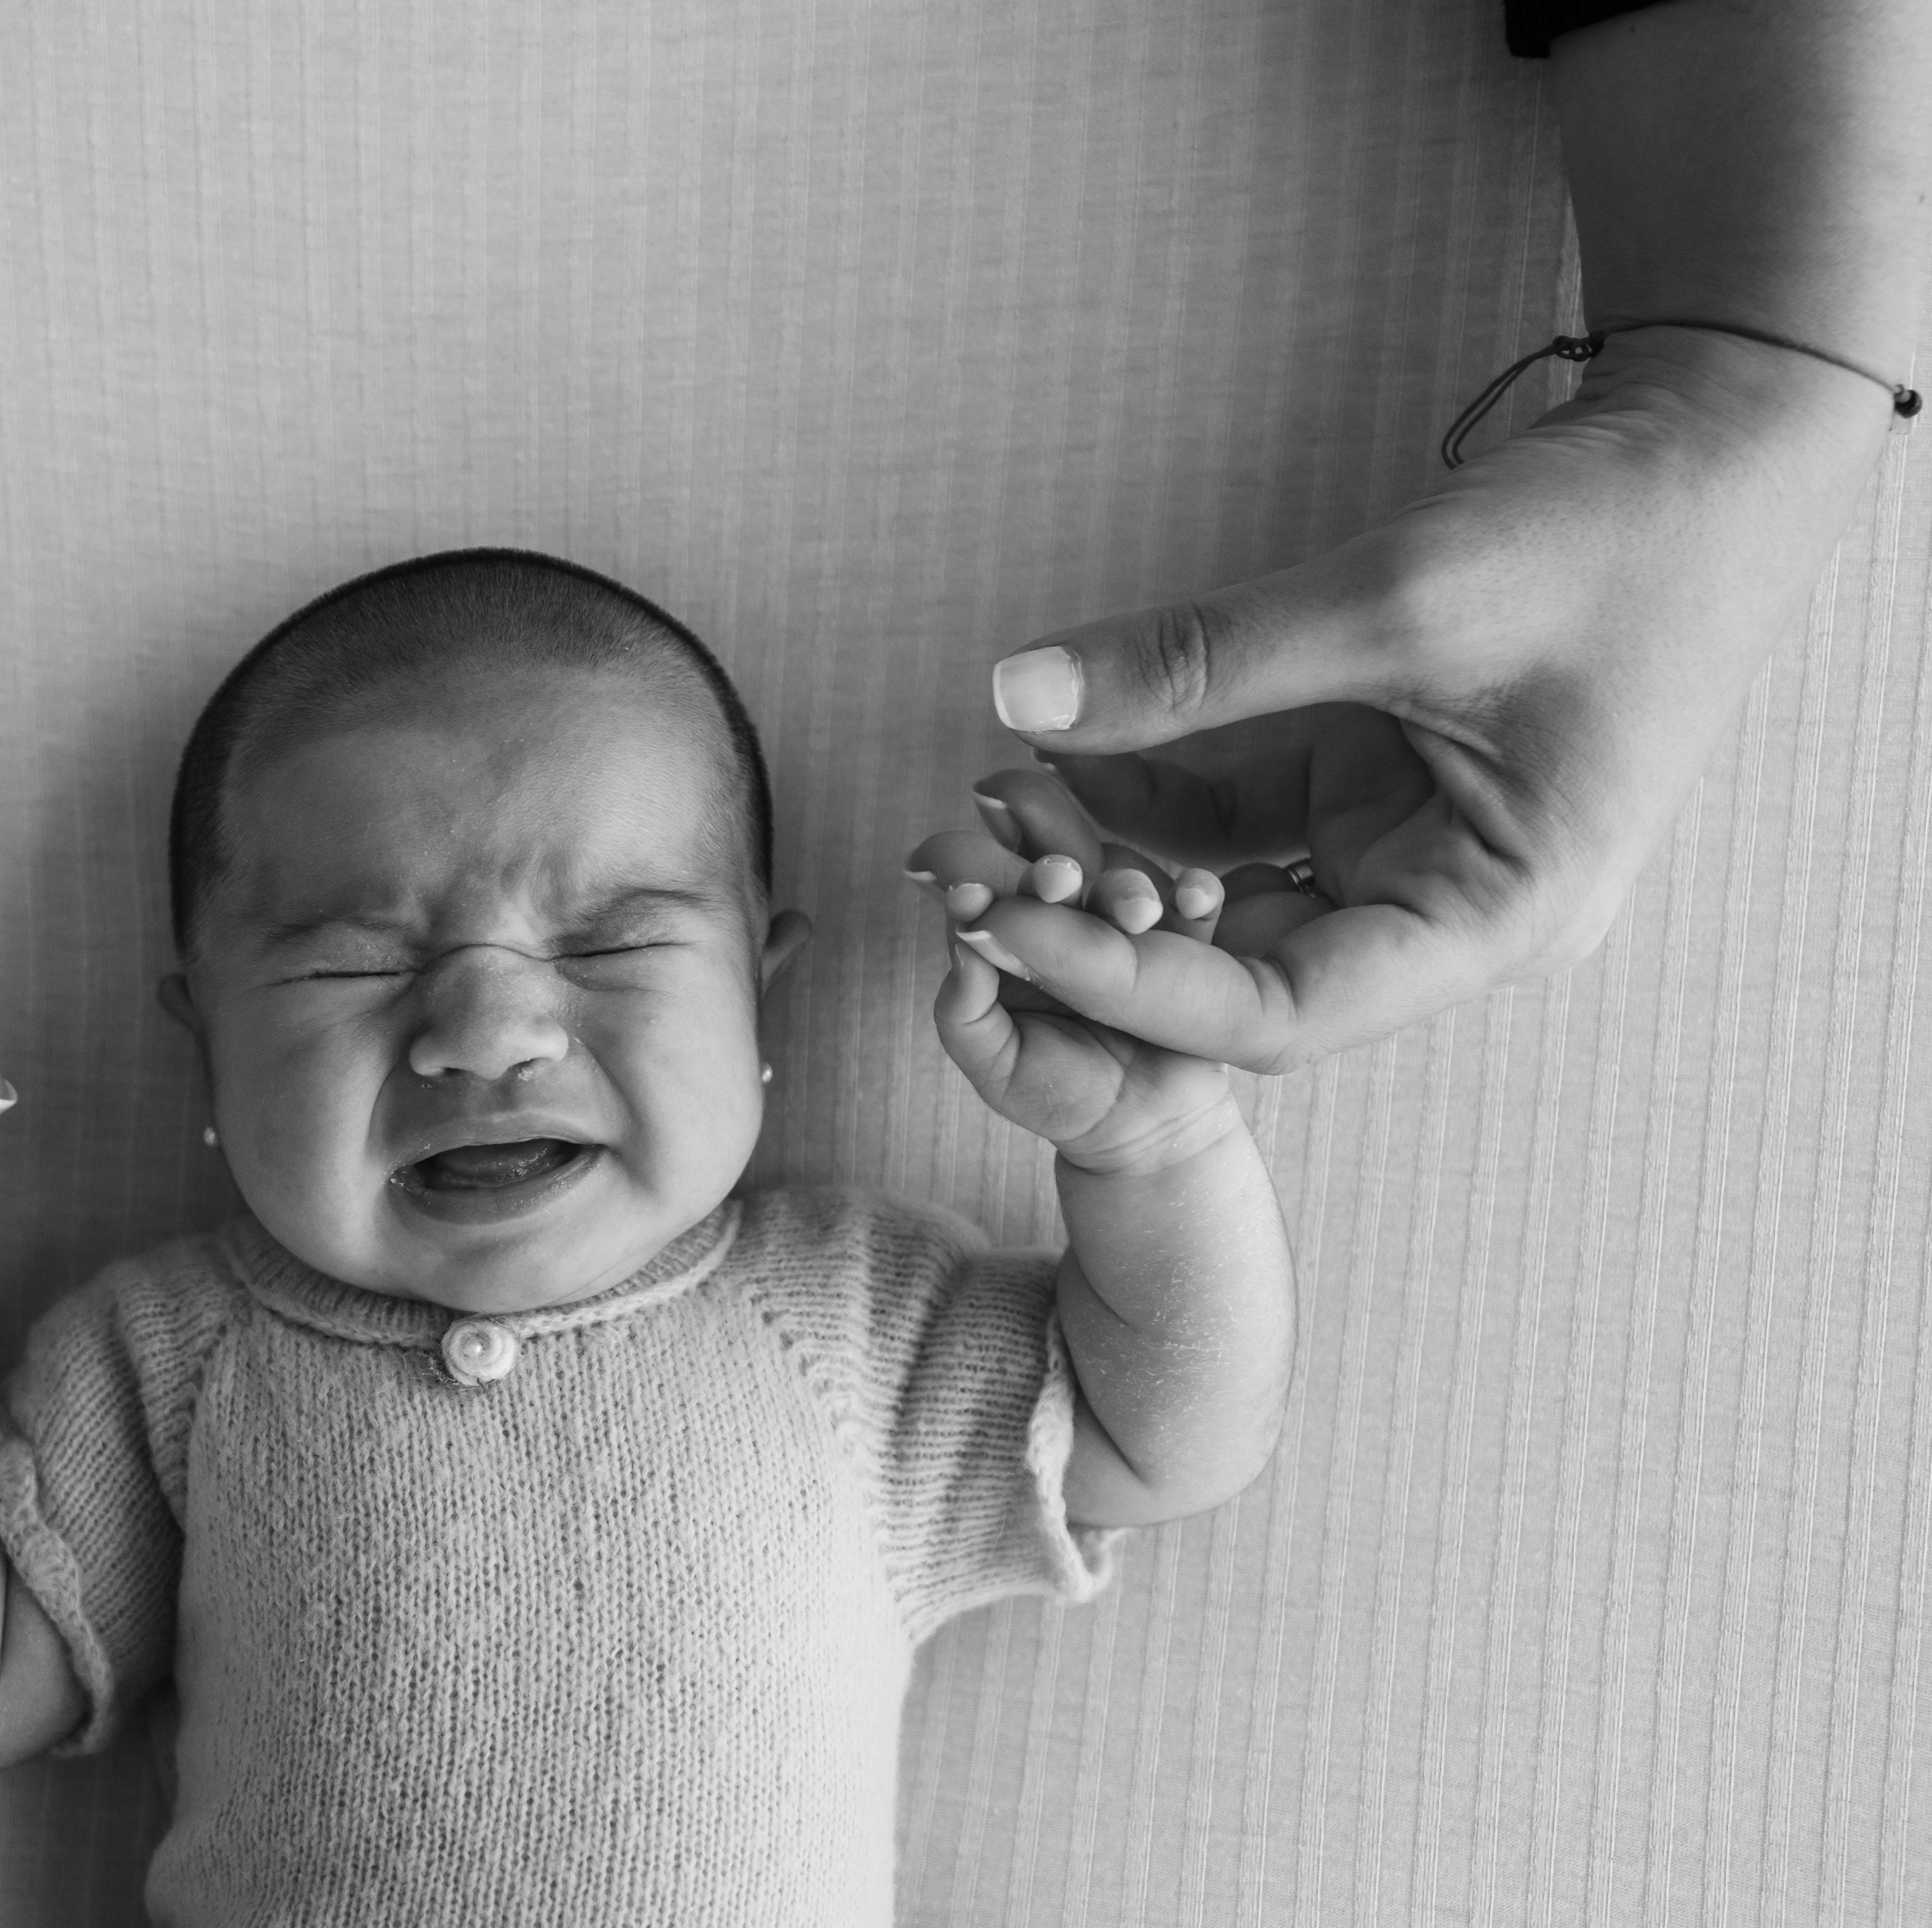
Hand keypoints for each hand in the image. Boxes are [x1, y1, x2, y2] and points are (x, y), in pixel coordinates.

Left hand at [908, 772, 1241, 1172]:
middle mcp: (1067, 920)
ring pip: (1125, 887)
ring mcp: (1128, 925)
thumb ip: (964, 1015)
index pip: (989, 900)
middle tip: (1056, 879)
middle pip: (1057, 878)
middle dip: (1054, 874)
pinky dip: (1199, 896)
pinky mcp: (1187, 937)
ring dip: (1127, 889)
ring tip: (1134, 911)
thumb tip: (962, 947)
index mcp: (1011, 943)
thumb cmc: (1058, 1095)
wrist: (1143, 1129)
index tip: (971, 891)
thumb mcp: (996, 1068)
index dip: (979, 887)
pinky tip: (1194, 894)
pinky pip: (1195, 910)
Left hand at [968, 327, 1899, 1069]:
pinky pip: (1234, 817)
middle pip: (1237, 973)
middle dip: (1097, 930)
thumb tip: (1018, 694)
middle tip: (956, 875)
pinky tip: (1049, 754)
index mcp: (1494, 920)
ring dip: (1103, 860)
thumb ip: (1206, 658)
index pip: (1277, 1010)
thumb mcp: (1399, 598)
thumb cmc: (1609, 534)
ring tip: (983, 806)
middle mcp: (1447, 910)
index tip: (1001, 921)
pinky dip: (1142, 795)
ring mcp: (1405, 849)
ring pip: (1223, 895)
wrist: (1710, 443)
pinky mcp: (1369, 782)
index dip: (1130, 982)